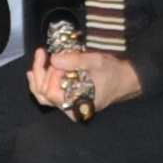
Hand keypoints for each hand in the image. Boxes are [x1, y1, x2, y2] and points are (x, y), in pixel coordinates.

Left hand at [25, 45, 140, 114]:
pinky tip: (37, 70)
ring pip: (44, 96)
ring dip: (38, 77)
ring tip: (38, 59)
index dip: (51, 75)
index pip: (52, 93)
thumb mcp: (96, 62)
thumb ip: (75, 61)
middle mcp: (70, 110)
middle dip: (41, 73)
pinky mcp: (68, 100)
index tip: (58, 60)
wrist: (125, 80)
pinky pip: (50, 95)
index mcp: (77, 104)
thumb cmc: (113, 72)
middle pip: (44, 95)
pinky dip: (41, 82)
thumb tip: (53, 59)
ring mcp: (68, 106)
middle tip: (43, 53)